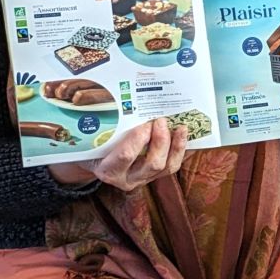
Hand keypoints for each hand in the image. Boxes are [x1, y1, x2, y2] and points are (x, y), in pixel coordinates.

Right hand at [48, 117, 188, 191]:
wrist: (94, 160)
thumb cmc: (92, 145)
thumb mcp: (91, 138)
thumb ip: (103, 125)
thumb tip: (113, 99)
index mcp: (108, 169)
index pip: (126, 156)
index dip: (138, 140)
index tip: (145, 123)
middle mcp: (127, 179)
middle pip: (152, 164)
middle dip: (161, 140)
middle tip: (161, 120)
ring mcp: (144, 179)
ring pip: (168, 167)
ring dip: (176, 146)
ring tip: (181, 128)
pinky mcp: (155, 176)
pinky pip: (174, 165)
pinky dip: (183, 150)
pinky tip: (187, 137)